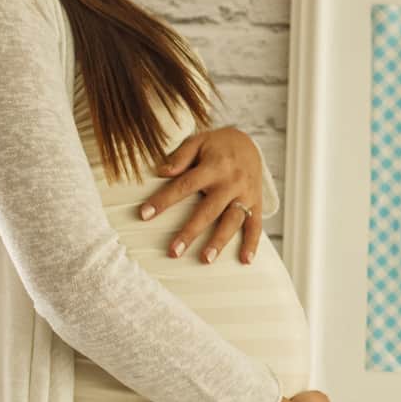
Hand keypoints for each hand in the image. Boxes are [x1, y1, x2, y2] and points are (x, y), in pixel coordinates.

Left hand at [139, 126, 266, 264]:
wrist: (249, 142)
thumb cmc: (217, 145)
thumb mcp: (198, 141)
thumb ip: (180, 156)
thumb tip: (162, 172)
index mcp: (214, 167)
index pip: (184, 185)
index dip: (164, 200)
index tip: (144, 214)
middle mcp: (231, 183)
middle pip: (208, 210)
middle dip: (191, 232)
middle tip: (174, 251)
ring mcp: (246, 195)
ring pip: (232, 221)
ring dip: (219, 241)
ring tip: (206, 259)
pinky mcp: (257, 203)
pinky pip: (256, 225)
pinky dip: (253, 243)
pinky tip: (245, 260)